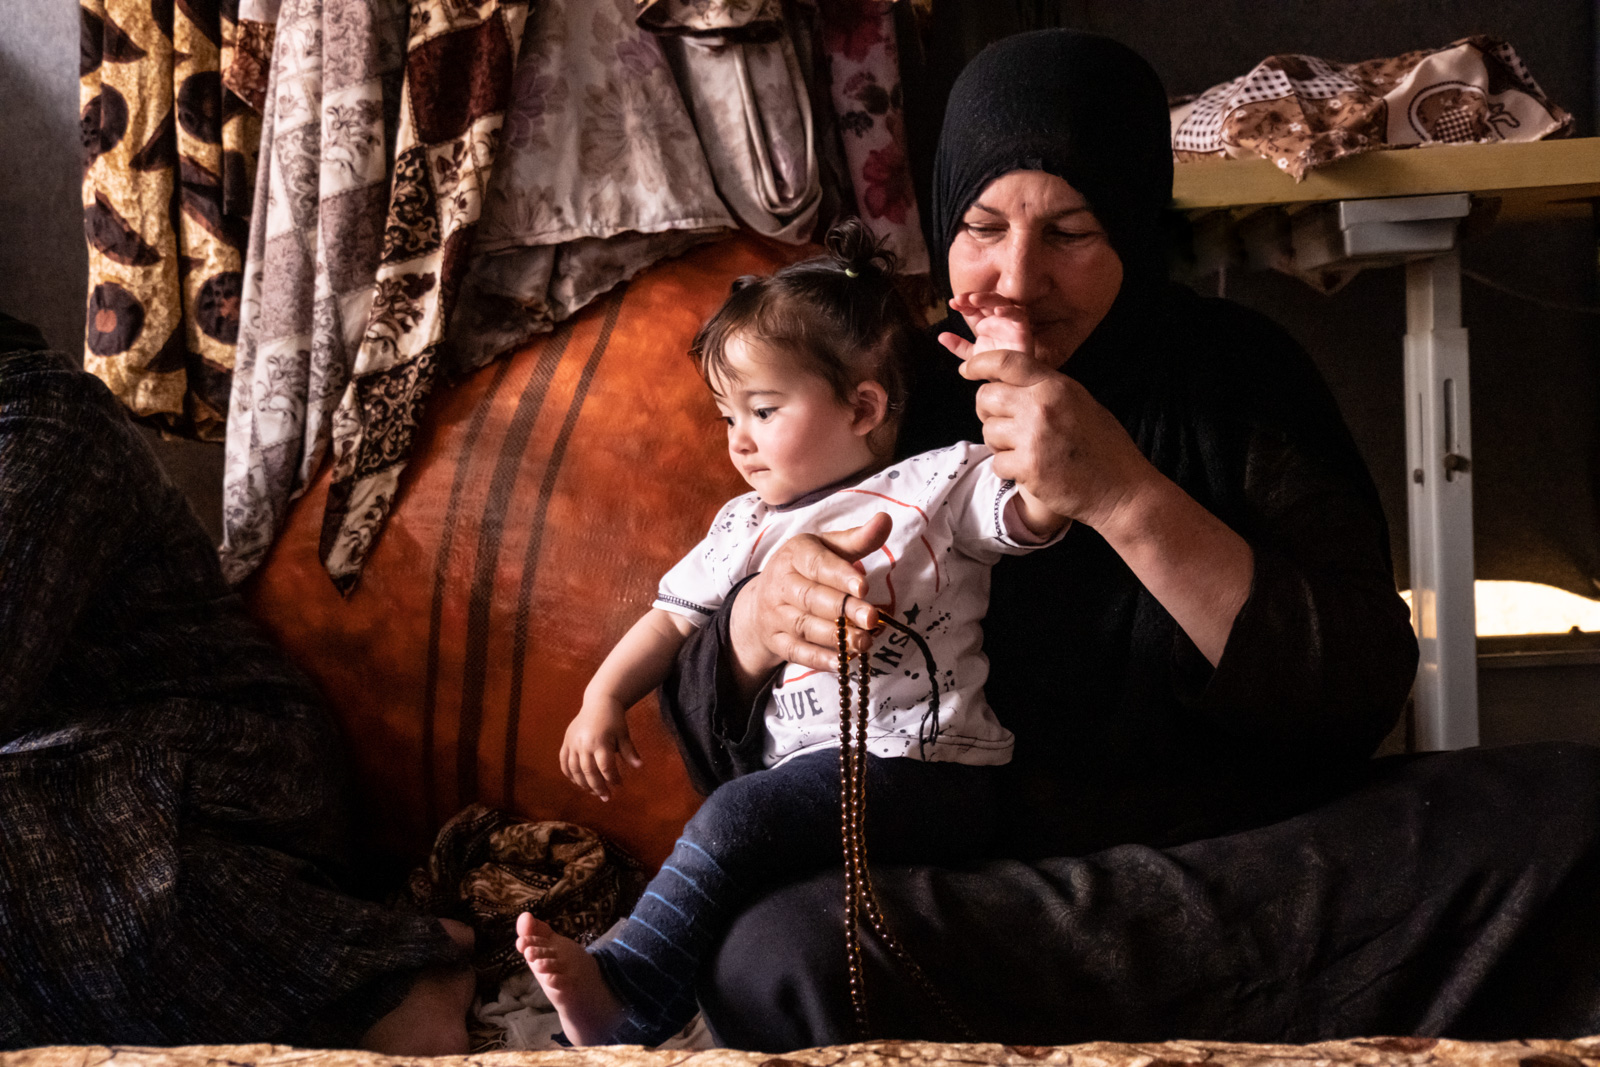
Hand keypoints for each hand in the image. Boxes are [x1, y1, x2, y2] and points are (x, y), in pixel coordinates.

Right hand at [560, 695, 642, 801]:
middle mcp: (584, 743)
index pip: (605, 767)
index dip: (612, 778)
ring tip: (593, 792)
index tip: (619, 785)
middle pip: (589, 772)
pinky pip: (564, 762)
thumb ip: (629, 752)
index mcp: (600, 741)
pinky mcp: (566, 741)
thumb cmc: (614, 719)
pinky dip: (569, 774)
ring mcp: (573, 743)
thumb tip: (639, 767)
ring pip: (574, 770)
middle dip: (598, 787)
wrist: (598, 702)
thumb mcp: (624, 734)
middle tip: (606, 797)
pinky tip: (578, 782)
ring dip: (583, 784)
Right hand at [728, 514, 890, 689]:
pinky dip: (819, 659)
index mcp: (794, 555)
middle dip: (844, 610)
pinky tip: (843, 663)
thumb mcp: (826, 548)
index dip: (840, 576)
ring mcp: (775, 615)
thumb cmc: (805, 569)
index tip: (864, 586)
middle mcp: (780, 584)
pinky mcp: (776, 641)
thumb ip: (857, 539)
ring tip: (865, 642)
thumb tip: (885, 519)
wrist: (761, 600)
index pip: (817, 565)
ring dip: (836, 638)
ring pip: (805, 627)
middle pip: (812, 599)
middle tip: (872, 619)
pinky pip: (797, 652)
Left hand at [939, 291, 1034, 363]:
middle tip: (959, 299)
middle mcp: (998, 318)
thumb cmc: (996, 363)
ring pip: (1001, 302)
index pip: (973, 307)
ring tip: (973, 299)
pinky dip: (1009, 311)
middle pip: (986, 300)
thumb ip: (958, 346)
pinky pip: (1018, 314)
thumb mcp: (973, 355)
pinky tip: (998, 311)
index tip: (952, 303)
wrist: (1012, 379)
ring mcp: (1010, 321)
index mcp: (986, 322)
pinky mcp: (1023, 328)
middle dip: (972, 297)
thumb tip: (941, 336)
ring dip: (987, 298)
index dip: (963, 303)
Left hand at [957, 345, 1155, 530]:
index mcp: (1055, 386)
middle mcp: (1041, 407)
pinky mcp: (1027, 468)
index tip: (967, 370)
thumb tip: (1008, 382)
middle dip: (987, 410)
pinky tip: (1029, 469)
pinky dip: (1008, 468)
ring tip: (1024, 449)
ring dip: (999, 443)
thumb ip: (1046, 390)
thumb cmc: (1103, 446)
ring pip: (988, 431)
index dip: (980, 363)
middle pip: (986, 397)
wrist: (1120, 489)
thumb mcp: (1080, 402)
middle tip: (1002, 423)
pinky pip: (997, 462)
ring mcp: (1032, 438)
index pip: (1007, 362)